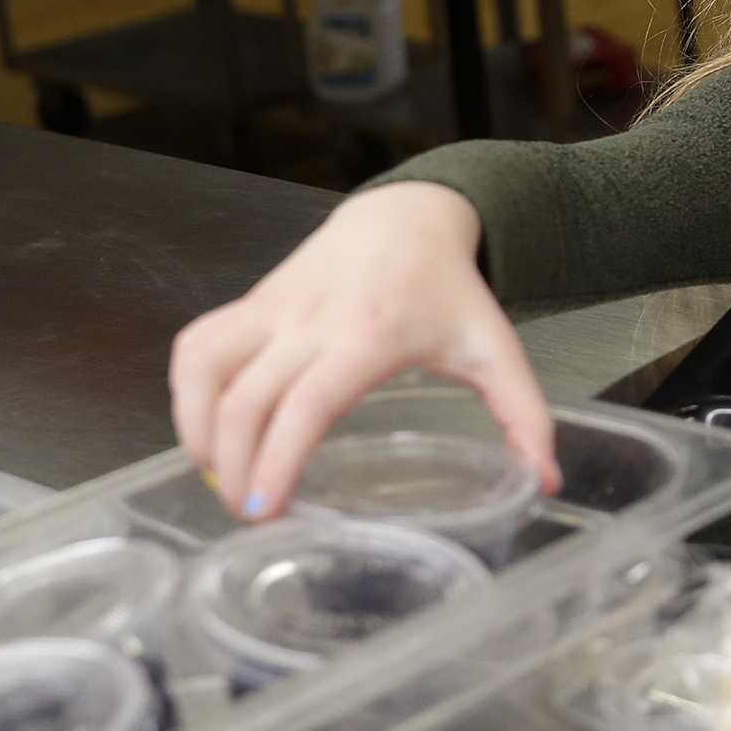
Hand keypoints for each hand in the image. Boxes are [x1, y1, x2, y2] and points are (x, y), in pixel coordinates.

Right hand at [168, 181, 559, 520]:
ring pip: (206, 367)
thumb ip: (526, 416)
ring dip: (198, 429)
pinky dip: (186, 392)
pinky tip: (205, 431)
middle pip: (248, 398)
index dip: (277, 458)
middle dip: (235, 466)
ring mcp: (273, 307)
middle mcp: (312, 319)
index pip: (308, 401)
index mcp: (371, 334)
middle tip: (249, 515)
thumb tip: (545, 480)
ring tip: (220, 478)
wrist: (407, 215)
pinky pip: (197, 345)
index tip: (264, 508)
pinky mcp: (250, 302)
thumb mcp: (497, 349)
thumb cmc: (450, 289)